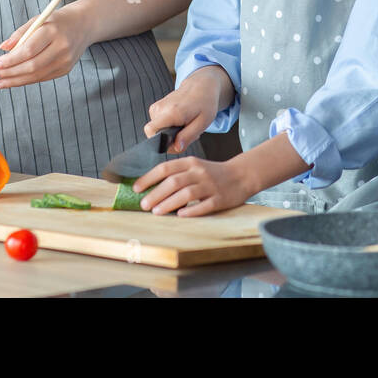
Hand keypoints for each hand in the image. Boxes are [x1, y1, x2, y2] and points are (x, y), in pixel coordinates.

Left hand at [0, 5, 92, 88]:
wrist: (84, 24)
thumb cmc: (56, 21)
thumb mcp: (37, 20)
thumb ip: (19, 34)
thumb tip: (2, 48)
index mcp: (53, 31)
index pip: (29, 50)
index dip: (10, 60)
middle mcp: (61, 47)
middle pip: (32, 66)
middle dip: (9, 73)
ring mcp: (65, 61)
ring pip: (36, 76)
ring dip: (14, 81)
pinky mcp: (66, 69)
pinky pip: (42, 78)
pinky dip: (25, 80)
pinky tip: (12, 80)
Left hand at [132, 156, 252, 216]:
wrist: (241, 175)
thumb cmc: (213, 173)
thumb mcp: (195, 167)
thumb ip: (177, 174)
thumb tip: (151, 187)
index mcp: (191, 163)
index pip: (165, 168)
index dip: (148, 178)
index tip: (136, 188)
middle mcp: (199, 172)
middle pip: (174, 181)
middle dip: (156, 193)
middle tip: (144, 204)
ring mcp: (210, 185)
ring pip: (187, 193)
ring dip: (169, 203)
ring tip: (156, 212)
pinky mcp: (220, 199)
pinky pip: (204, 205)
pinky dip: (191, 210)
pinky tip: (180, 215)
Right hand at [143, 65, 227, 152]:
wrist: (202, 85)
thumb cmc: (205, 103)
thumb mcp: (203, 123)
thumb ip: (188, 137)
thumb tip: (176, 148)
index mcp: (171, 112)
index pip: (150, 131)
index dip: (160, 142)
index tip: (176, 141)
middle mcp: (160, 108)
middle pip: (155, 134)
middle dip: (170, 139)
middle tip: (188, 132)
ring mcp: (157, 107)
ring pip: (158, 130)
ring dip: (171, 133)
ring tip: (186, 125)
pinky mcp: (156, 107)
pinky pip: (158, 124)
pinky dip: (169, 126)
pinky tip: (181, 121)